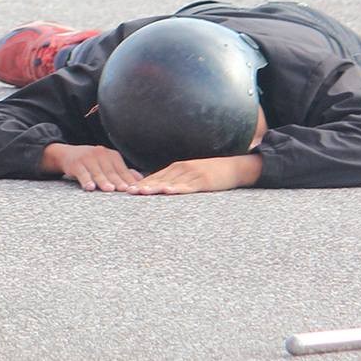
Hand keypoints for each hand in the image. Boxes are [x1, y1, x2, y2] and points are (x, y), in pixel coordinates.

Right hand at [41, 142, 142, 191]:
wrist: (68, 154)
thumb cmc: (92, 162)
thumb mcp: (108, 164)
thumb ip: (123, 172)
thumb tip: (141, 180)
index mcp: (112, 156)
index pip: (122, 170)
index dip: (129, 180)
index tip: (135, 190)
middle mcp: (101, 154)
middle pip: (111, 171)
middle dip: (118, 181)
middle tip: (125, 190)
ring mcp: (88, 158)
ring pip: (97, 172)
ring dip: (103, 181)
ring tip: (109, 189)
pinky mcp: (76, 163)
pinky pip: (82, 173)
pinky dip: (86, 180)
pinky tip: (89, 187)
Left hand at [125, 155, 261, 194]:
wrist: (233, 168)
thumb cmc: (210, 173)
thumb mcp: (190, 174)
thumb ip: (176, 180)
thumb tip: (160, 188)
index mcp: (177, 168)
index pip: (155, 177)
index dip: (141, 183)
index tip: (127, 190)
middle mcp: (182, 169)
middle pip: (159, 179)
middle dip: (143, 186)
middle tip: (128, 192)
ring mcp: (192, 174)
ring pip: (170, 182)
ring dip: (155, 187)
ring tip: (141, 192)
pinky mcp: (203, 181)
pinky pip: (188, 186)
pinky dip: (177, 188)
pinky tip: (167, 191)